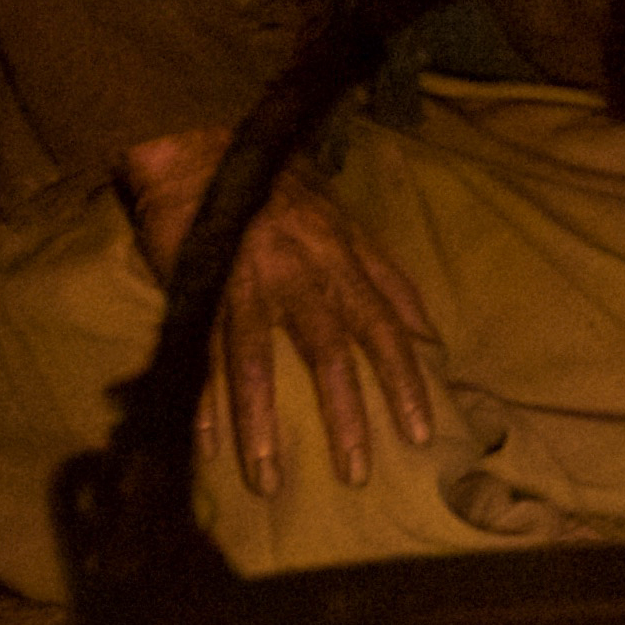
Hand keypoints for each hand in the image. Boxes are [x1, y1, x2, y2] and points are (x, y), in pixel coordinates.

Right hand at [122, 123, 436, 497]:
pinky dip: (204, 402)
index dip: (404, 380)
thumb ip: (382, 277)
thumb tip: (425, 332)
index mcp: (343, 257)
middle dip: (345, 416)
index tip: (421, 432)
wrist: (204, 143)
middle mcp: (302, 272)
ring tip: (268, 481)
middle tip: (357, 475)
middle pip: (330, 352)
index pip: (386, 324)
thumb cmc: (280, 190)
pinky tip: (208, 447)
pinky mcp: (198, 287)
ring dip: (264, 425)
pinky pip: (201, 354)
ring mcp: (247, 282)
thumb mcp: (345, 223)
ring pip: (259, 362)